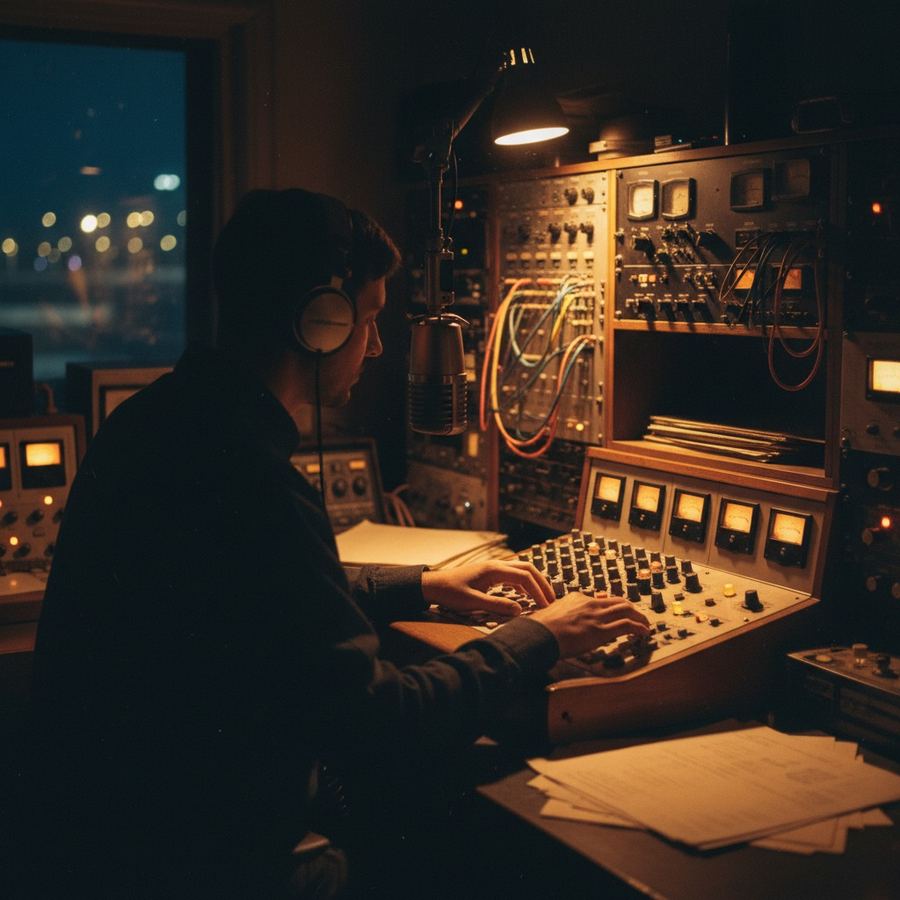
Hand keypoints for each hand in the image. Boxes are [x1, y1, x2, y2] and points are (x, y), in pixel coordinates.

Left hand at [421, 560, 553, 618]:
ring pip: (521, 570)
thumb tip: (519, 609)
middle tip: (551, 601)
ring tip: (543, 598)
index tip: (546, 606)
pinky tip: (526, 595)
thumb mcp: (472, 602)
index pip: (524, 577)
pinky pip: (513, 574)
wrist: (433, 585)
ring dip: (534, 582)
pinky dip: (524, 583)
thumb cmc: (450, 593)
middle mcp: (496, 565)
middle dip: (542, 584)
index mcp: (494, 570)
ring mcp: (493, 567)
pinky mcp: (490, 573)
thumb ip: (496, 605)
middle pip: (527, 568)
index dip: (538, 591)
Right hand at [530, 591, 650, 658]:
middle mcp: (589, 603)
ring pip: (627, 610)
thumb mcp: (551, 614)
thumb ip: (562, 614)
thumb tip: (562, 622)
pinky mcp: (601, 630)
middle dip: (632, 609)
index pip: (602, 599)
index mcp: (577, 598)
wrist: (538, 634)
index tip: (618, 613)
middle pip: (619, 602)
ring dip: (639, 618)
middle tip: (638, 616)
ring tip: (645, 624)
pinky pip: (627, 625)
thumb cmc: (540, 628)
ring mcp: (596, 616)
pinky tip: (643, 632)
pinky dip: (639, 627)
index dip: (614, 606)